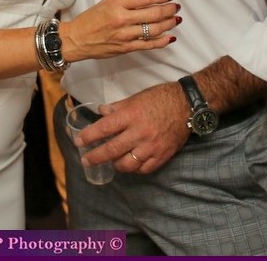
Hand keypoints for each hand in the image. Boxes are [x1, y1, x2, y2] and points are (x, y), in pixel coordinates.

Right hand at [61, 0, 180, 61]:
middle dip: (169, 10)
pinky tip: (170, 37)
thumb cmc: (91, 19)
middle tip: (176, 7)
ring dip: (169, 24)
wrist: (77, 39)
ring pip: (154, 29)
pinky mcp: (126, 48)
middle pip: (153, 14)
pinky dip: (162, 41)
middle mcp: (121, 19)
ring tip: (176, 19)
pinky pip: (149, 45)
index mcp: (116, 4)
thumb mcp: (107, 0)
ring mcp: (125, 35)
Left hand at [72, 83, 189, 173]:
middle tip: (86, 160)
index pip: (105, 128)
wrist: (187, 105)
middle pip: (112, 150)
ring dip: (115, 164)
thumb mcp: (136, 97)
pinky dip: (134, 169)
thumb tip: (101, 112)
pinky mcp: (162, 155)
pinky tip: (130, 164)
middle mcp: (139, 132)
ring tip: (110, 162)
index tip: (79, 141)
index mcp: (131, 115)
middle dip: (95, 157)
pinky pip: (144, 169)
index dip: (89, 136)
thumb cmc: (159, 98)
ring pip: (127, 164)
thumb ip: (117, 107)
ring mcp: (151, 146)